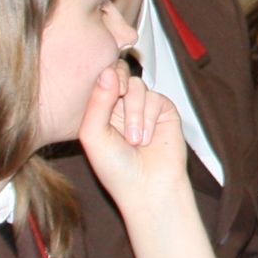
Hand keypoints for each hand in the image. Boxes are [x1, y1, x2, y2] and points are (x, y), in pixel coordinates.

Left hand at [77, 67, 227, 257]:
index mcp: (100, 109)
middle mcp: (121, 105)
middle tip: (116, 108)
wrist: (148, 187)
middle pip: (120, 74)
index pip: (100, 78)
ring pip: (137, 86)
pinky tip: (146, 139)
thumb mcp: (94, 135)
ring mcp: (143, 106)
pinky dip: (148, 118)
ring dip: (134, 114)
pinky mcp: (164, 110)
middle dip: (118, 89)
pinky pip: (155, 97)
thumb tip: (108, 70)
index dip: (102, 78)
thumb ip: (97, 102)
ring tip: (134, 141)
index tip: (104, 96)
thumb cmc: (116, 169)